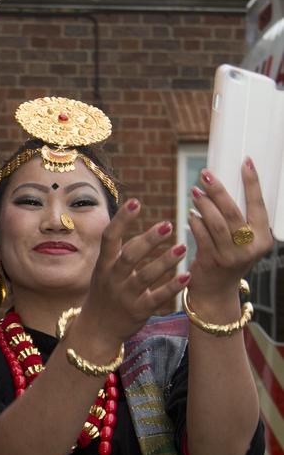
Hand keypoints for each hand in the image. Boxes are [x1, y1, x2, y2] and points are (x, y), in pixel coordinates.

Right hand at [81, 198, 187, 345]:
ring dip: (165, 261)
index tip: (135, 202)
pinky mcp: (139, 311)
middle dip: (148, 240)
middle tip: (168, 224)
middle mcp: (112, 279)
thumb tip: (126, 214)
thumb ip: (116, 249)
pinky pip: (158, 298)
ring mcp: (125, 296)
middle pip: (130, 256)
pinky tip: (187, 275)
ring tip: (182, 246)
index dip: (121, 220)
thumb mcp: (103, 271)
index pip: (109, 238)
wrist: (97, 330)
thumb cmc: (104, 295)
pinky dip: (173, 287)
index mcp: (103, 265)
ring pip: (146, 276)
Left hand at [187, 158, 272, 298]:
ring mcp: (230, 257)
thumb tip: (220, 187)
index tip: (246, 161)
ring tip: (195, 191)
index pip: (259, 205)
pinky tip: (191, 214)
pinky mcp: (211, 262)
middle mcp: (250, 249)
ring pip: (215, 223)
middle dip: (218, 190)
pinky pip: (201, 235)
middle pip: (233, 212)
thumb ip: (239, 220)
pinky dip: (195, 222)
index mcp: (263, 239)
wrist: (216, 292)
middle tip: (206, 174)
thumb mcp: (243, 242)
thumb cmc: (229, 259)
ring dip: (203, 204)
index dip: (252, 182)